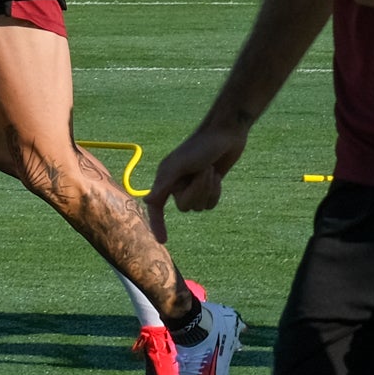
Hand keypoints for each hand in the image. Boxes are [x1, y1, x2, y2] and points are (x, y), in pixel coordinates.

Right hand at [145, 123, 249, 238]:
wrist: (226, 133)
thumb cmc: (201, 146)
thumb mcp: (180, 164)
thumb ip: (163, 184)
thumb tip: (147, 202)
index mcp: (165, 178)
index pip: (157, 207)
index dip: (158, 223)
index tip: (163, 241)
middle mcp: (177, 184)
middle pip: (185, 207)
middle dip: (197, 192)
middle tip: (203, 171)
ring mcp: (193, 186)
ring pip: (199, 206)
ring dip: (207, 190)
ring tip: (210, 170)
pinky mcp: (208, 186)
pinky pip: (210, 203)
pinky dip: (216, 192)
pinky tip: (217, 176)